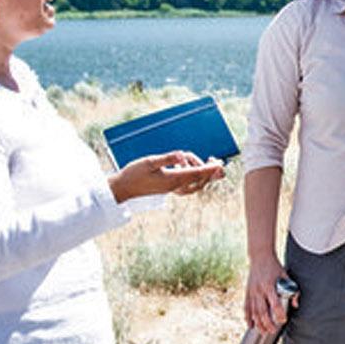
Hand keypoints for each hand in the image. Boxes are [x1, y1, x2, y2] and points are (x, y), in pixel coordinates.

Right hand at [109, 151, 223, 202]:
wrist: (123, 188)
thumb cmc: (134, 174)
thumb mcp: (149, 162)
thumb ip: (167, 158)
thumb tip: (181, 155)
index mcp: (173, 179)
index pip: (197, 174)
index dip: (210, 169)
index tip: (221, 164)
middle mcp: (175, 186)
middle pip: (200, 181)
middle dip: (209, 171)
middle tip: (214, 158)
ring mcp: (173, 188)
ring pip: (195, 183)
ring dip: (198, 171)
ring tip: (187, 157)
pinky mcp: (169, 188)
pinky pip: (187, 185)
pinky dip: (191, 176)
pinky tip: (185, 166)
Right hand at [244, 252, 294, 332]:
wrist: (260, 257)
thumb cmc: (275, 267)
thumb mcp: (286, 276)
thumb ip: (292, 290)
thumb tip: (295, 305)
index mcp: (269, 286)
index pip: (274, 304)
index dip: (279, 314)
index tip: (283, 320)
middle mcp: (259, 290)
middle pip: (262, 311)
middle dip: (268, 323)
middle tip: (273, 330)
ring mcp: (251, 292)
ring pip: (253, 312)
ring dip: (258, 323)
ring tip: (263, 332)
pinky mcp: (247, 292)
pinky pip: (246, 307)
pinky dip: (247, 317)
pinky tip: (250, 325)